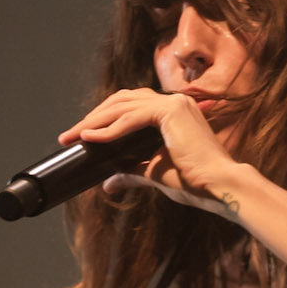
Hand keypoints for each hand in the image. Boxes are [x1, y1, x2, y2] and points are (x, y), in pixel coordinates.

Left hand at [58, 87, 246, 210]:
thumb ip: (132, 172)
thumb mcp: (155, 174)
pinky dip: (109, 129)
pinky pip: (131, 118)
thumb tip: (108, 183)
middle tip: (67, 135)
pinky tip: (90, 138)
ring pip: (122, 106)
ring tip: (73, 135)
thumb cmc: (195, 182)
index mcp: (172, 112)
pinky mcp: (171, 112)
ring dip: (94, 121)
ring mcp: (173, 103)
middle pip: (121, 101)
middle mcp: (173, 102)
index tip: (80, 136)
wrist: (219, 186)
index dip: (103, 118)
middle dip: (92, 117)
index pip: (129, 106)